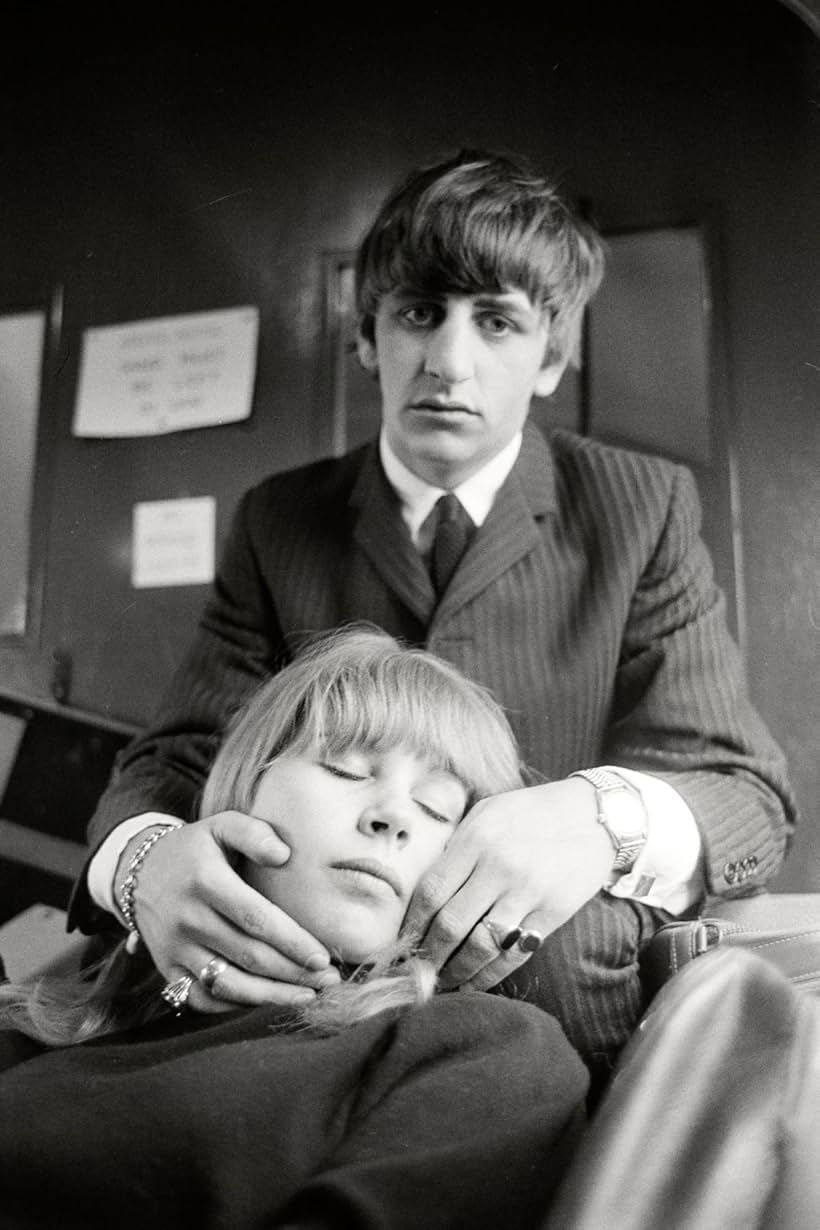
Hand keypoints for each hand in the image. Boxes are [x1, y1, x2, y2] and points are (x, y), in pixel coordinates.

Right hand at [118, 813, 340, 1012]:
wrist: (138, 870)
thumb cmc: (195, 848)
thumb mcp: (221, 825)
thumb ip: (253, 833)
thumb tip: (284, 854)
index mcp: (205, 881)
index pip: (255, 918)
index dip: (291, 941)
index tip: (323, 956)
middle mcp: (187, 919)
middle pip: (248, 955)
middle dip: (293, 972)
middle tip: (329, 979)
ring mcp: (175, 948)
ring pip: (228, 985)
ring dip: (271, 996)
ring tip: (308, 995)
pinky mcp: (167, 968)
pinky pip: (203, 998)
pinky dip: (235, 1006)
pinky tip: (267, 1000)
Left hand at [401, 778, 611, 990]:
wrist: (593, 816)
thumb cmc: (531, 813)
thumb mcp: (486, 814)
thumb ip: (456, 849)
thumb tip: (424, 893)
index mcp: (476, 840)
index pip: (431, 891)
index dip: (412, 924)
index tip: (402, 942)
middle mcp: (499, 867)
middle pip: (450, 924)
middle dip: (428, 955)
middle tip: (415, 971)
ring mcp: (528, 892)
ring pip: (480, 946)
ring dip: (456, 972)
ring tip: (442, 983)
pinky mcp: (553, 913)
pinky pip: (515, 954)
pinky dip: (490, 974)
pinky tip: (474, 982)